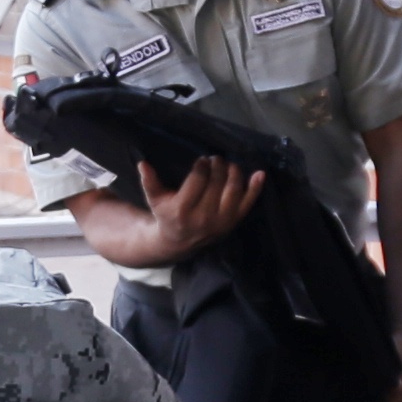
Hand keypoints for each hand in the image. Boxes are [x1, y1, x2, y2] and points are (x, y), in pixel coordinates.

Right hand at [112, 154, 264, 267]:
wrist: (179, 242)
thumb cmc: (167, 215)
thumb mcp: (155, 200)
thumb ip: (149, 182)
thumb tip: (142, 164)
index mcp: (183, 209)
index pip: (198, 179)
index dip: (202, 166)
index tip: (202, 160)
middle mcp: (204, 217)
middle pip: (217, 182)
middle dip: (218, 166)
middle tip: (216, 159)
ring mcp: (221, 221)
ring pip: (233, 190)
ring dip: (234, 172)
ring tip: (228, 165)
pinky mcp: (233, 223)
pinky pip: (248, 204)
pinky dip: (255, 188)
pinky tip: (260, 174)